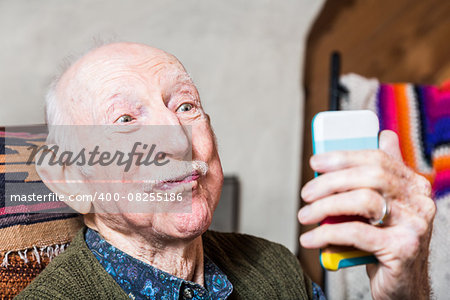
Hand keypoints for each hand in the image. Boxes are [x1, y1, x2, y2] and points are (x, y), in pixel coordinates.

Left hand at [298, 130, 435, 299]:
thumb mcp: (385, 207)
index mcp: (414, 185)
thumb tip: (382, 135)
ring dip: (325, 206)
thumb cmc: (385, 241)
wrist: (402, 285)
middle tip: (306, 194)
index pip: (377, 159)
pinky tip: (310, 239)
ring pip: (363, 201)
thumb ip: (382, 177)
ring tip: (304, 216)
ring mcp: (414, 225)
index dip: (343, 157)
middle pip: (369, 177)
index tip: (315, 162)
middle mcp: (419, 202)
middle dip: (330, 182)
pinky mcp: (402, 249)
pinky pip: (356, 233)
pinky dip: (327, 234)